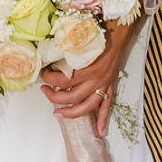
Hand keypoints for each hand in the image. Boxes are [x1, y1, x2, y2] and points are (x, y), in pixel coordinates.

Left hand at [41, 18, 138, 135]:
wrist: (119, 30)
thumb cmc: (99, 30)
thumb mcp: (79, 38)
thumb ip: (65, 47)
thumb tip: (46, 51)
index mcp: (88, 67)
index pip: (63, 80)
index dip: (49, 78)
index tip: (42, 72)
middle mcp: (97, 79)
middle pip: (72, 97)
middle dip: (54, 96)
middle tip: (43, 91)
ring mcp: (104, 84)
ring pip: (87, 106)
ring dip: (72, 113)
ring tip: (58, 114)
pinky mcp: (110, 85)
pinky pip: (107, 105)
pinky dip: (103, 119)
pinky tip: (99, 131)